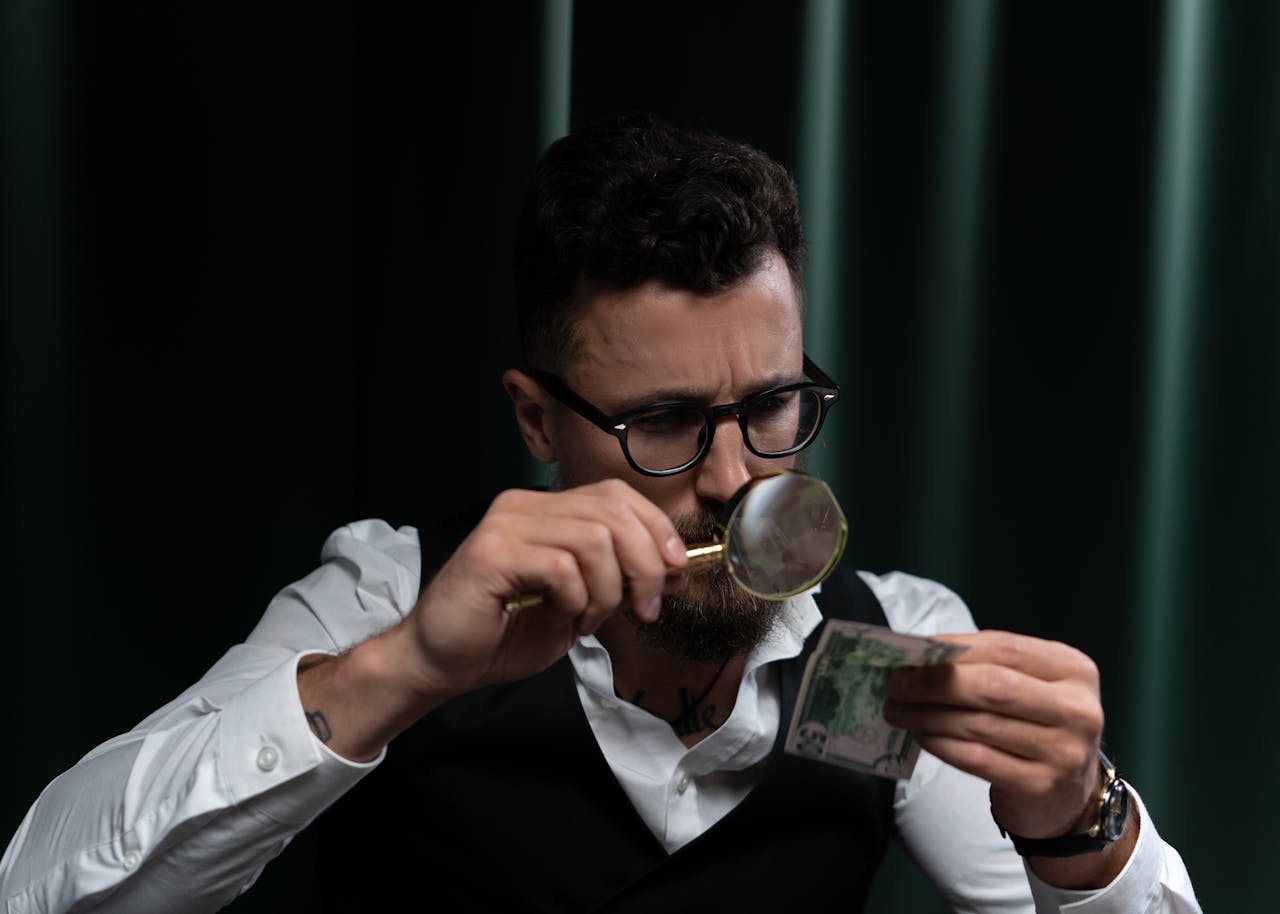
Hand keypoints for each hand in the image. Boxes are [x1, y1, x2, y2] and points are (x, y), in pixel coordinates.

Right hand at [400, 479, 686, 701]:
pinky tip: (565, 618)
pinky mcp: (491, 553)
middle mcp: (524, 506)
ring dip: (609, 589)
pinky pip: (562, 567)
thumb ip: (617, 580)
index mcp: (545, 510)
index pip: (616, 494)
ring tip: (592, 619)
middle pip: (613, 511)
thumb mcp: (579, 604)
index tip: (677, 567)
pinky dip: (577, 599)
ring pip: (594, 538)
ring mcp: (506, 525)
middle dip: (645, 563)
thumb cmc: (504, 634)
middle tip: (645, 608)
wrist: (441, 662)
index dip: (656, 526)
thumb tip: (674, 568)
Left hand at [883, 630, 1103, 838]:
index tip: (911, 652)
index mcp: (1073, 670)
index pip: (1004, 648)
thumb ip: (985, 666)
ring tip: (898, 710)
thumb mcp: (1028, 687)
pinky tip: (921, 735)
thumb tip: (920, 653)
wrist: (1068, 797)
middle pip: (992, 685)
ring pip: (978, 724)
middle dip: (934, 682)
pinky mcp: (1039, 785)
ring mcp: (1063, 751)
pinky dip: (940, 744)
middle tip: (895, 684)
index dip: (952, 648)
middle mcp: (1076, 709)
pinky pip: (976, 758)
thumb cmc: (1038, 727)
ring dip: (927, 715)